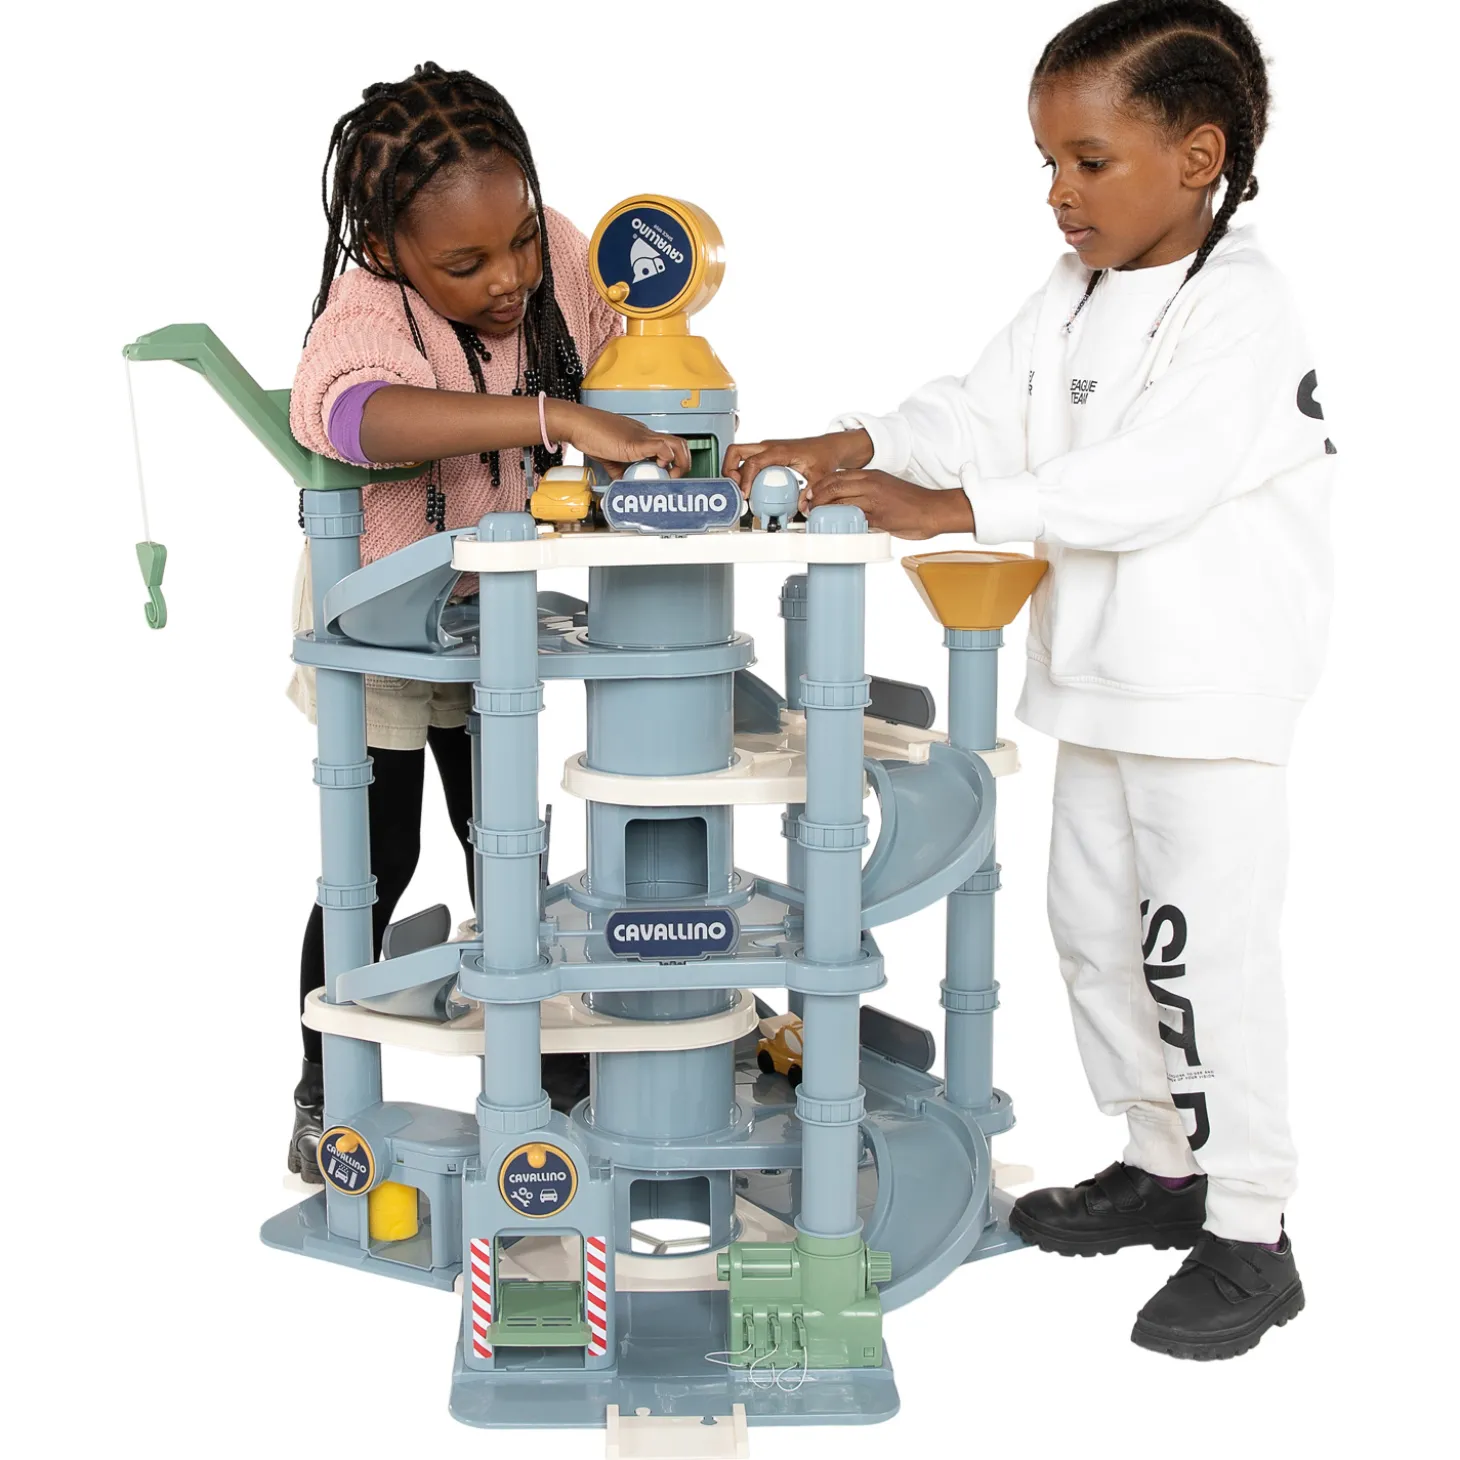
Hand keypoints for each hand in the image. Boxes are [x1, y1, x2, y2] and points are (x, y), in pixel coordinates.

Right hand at [557, 403, 689, 476]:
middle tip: (673, 477)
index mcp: (641, 438)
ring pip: (677, 444)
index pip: (668, 447)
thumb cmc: (590, 435)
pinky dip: (666, 458)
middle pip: (680, 444)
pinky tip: (657, 467)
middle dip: (683, 463)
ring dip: (680, 462)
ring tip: (670, 475)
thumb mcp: (609, 457)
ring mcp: (643, 437)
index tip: (668, 476)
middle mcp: (646, 435)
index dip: (674, 462)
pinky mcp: (637, 442)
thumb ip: (618, 469)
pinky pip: (662, 447)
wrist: (579, 425)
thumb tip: (623, 481)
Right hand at [721, 430, 871, 489]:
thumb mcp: (820, 476)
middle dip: (728, 469)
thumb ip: (810, 492)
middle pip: (735, 451)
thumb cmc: (822, 455)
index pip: (753, 462)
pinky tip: (747, 488)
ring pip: (737, 454)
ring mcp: (764, 449)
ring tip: (739, 490)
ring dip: (732, 471)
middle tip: (734, 488)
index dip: (745, 479)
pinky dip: (741, 473)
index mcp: (779, 450)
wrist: (827, 447)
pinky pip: (746, 461)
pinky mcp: (765, 454)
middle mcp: (768, 447)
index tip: (744, 494)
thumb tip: (802, 508)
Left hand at [801, 470, 973, 539]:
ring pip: (840, 499)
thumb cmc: (911, 503)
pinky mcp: (880, 516)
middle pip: (833, 485)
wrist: (934, 509)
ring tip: (814, 518)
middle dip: (815, 497)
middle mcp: (871, 483)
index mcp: (871, 475)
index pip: (837, 476)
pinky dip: (840, 523)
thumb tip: (849, 508)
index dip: (819, 486)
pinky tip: (833, 529)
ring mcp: (875, 499)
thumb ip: (866, 496)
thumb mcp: (885, 490)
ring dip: (823, 510)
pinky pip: (854, 518)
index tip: (809, 497)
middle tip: (806, 508)